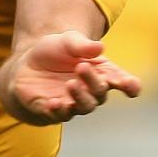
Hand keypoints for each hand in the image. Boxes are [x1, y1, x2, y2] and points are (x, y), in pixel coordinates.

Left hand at [0, 30, 140, 125]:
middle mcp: (90, 91)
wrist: (26, 63)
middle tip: (81, 66)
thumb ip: (82, 45)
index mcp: (101, 72)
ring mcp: (73, 103)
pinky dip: (58, 110)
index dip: (129, 85)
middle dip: (93, 81)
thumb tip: (99, 47)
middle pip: (100, 93)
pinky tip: (54, 102)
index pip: (122, 81)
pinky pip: (59, 115)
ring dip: (80, 97)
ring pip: (84, 107)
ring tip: (71, 84)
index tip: (131, 87)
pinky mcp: (52, 110)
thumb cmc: (55, 51)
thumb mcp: (68, 41)